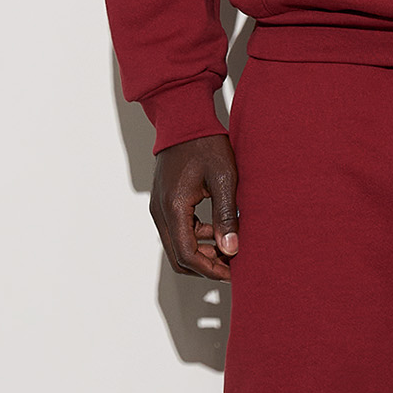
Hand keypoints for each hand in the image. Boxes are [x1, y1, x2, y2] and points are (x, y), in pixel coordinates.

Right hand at [151, 134, 239, 279]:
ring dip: (201, 252)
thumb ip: (227, 215)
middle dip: (205, 266)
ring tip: (229, 245)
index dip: (211, 269)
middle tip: (232, 264)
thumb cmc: (205, 144)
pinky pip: (177, 231)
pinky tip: (218, 229)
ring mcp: (159, 207)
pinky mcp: (163, 203)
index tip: (233, 272)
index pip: (187, 255)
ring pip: (177, 246)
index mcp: (173, 208)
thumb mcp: (224, 179)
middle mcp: (160, 212)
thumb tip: (231, 249)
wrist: (184, 120)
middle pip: (178, 257)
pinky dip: (196, 238)